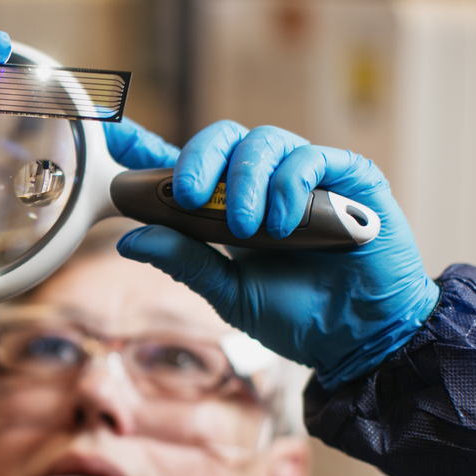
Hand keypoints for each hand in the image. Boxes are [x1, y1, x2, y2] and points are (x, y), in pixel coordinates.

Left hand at [103, 119, 439, 390]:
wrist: (360, 340)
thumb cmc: (297, 316)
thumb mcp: (230, 293)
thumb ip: (185, 262)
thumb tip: (129, 240)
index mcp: (230, 207)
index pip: (185, 165)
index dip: (148, 146)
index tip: (115, 136)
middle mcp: (266, 182)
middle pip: (223, 138)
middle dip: (198, 159)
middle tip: (186, 195)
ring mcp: (308, 176)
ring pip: (264, 141)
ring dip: (245, 181)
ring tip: (246, 227)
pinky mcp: (350, 177)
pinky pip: (311, 158)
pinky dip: (289, 186)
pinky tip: (282, 224)